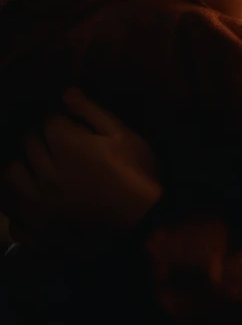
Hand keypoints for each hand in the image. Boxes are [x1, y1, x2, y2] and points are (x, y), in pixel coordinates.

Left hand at [0, 88, 162, 247]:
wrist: (145, 224)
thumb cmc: (138, 173)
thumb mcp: (122, 134)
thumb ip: (91, 111)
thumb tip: (66, 92)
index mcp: (67, 147)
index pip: (47, 120)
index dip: (61, 118)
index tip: (72, 124)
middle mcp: (46, 174)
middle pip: (27, 143)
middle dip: (41, 137)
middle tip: (57, 143)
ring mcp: (39, 205)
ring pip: (11, 175)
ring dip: (22, 167)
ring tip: (38, 168)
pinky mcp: (39, 231)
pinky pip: (15, 217)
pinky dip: (19, 207)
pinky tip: (36, 202)